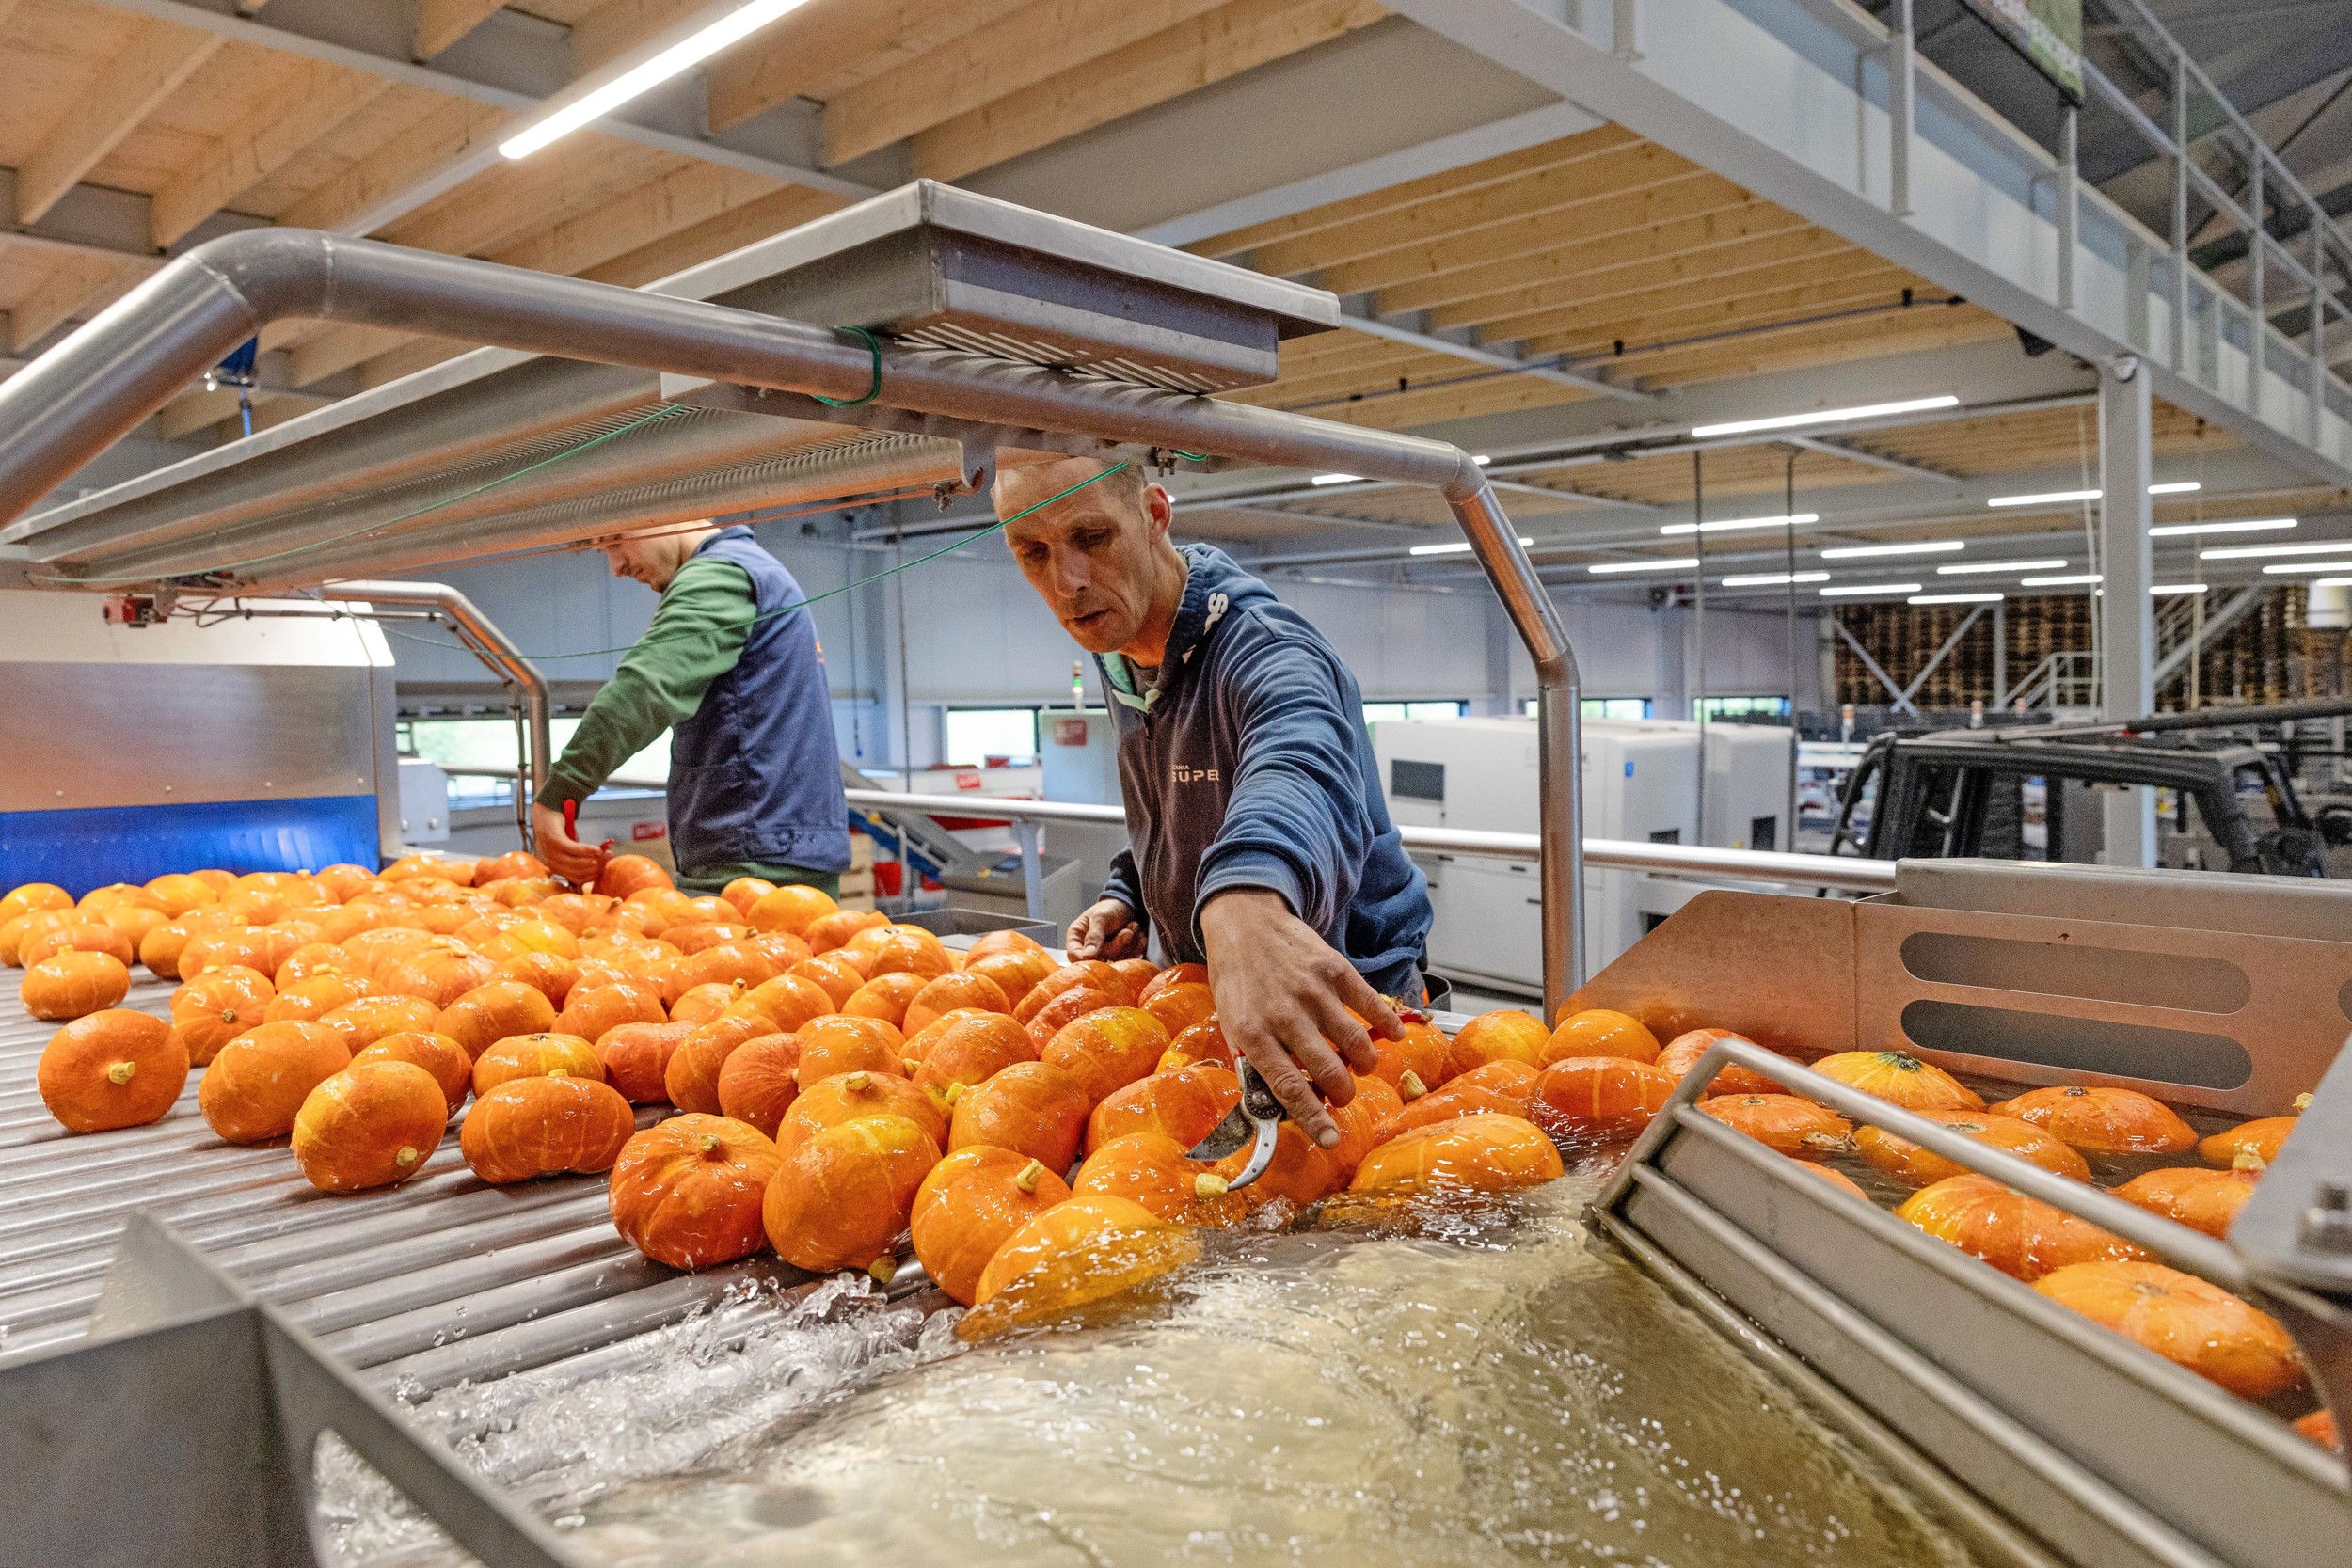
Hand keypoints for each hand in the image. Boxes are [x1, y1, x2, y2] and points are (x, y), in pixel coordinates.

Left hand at [532, 801, 604, 884]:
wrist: (544, 811)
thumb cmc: (560, 831)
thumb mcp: (569, 847)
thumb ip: (579, 858)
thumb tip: (599, 866)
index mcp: (553, 868)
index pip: (576, 878)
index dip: (593, 875)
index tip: (606, 868)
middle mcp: (549, 863)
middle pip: (577, 872)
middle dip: (596, 867)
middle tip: (610, 858)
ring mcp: (550, 853)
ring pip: (575, 863)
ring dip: (594, 859)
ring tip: (607, 854)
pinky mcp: (554, 841)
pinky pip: (573, 849)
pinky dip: (587, 850)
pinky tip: (598, 849)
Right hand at [1066, 898, 1143, 961]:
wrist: (1129, 903)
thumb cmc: (1110, 907)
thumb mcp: (1101, 917)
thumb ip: (1094, 935)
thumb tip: (1088, 956)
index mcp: (1077, 937)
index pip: (1074, 955)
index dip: (1087, 960)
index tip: (1102, 957)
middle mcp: (1089, 948)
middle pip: (1099, 960)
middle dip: (1116, 945)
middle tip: (1127, 931)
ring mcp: (1105, 953)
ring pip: (1115, 961)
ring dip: (1129, 944)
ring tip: (1132, 927)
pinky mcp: (1120, 956)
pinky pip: (1128, 959)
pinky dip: (1136, 947)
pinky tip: (1138, 934)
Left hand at [1197, 889, 1401, 1149]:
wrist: (1244, 921)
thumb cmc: (1237, 979)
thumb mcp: (1230, 1023)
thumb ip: (1253, 1061)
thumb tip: (1274, 1105)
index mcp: (1253, 1033)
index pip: (1288, 1086)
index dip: (1312, 1118)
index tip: (1330, 1139)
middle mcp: (1284, 1013)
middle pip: (1328, 1069)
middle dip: (1343, 1092)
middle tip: (1343, 1094)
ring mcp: (1312, 990)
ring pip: (1354, 1041)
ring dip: (1364, 1063)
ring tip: (1360, 1067)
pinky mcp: (1333, 969)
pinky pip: (1369, 1003)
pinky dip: (1386, 1024)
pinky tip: (1392, 1036)